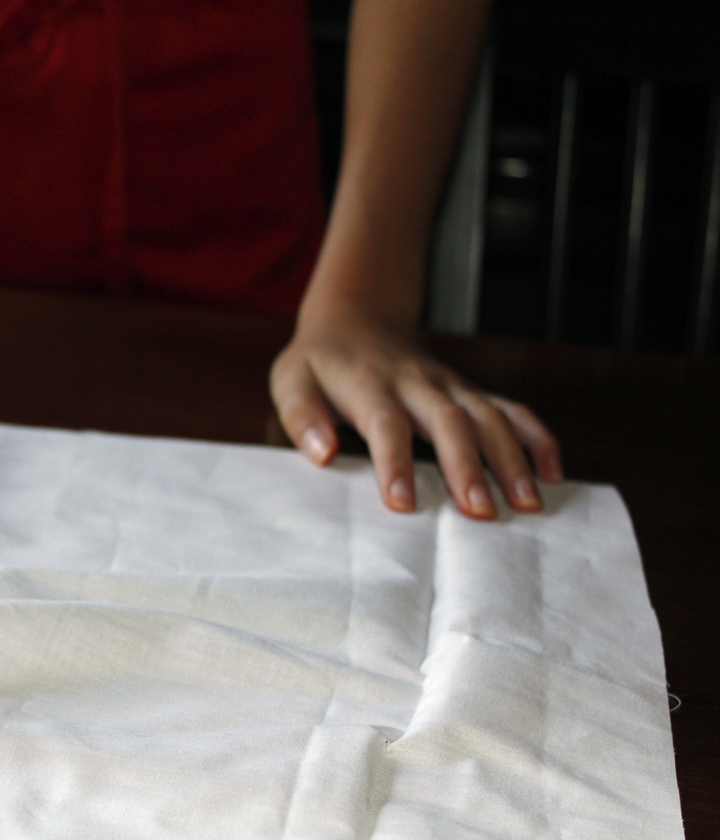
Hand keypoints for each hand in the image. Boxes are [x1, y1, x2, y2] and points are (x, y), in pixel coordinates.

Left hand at [269, 316, 562, 519]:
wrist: (355, 319)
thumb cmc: (319, 364)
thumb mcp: (291, 381)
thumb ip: (301, 417)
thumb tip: (320, 454)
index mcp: (368, 384)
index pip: (385, 423)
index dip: (395, 462)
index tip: (403, 503)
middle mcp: (416, 382)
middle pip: (449, 420)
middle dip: (468, 466)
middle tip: (482, 513)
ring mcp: (448, 384)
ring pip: (488, 416)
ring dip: (511, 458)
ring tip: (527, 503)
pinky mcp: (468, 390)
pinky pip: (510, 408)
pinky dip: (536, 436)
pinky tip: (553, 472)